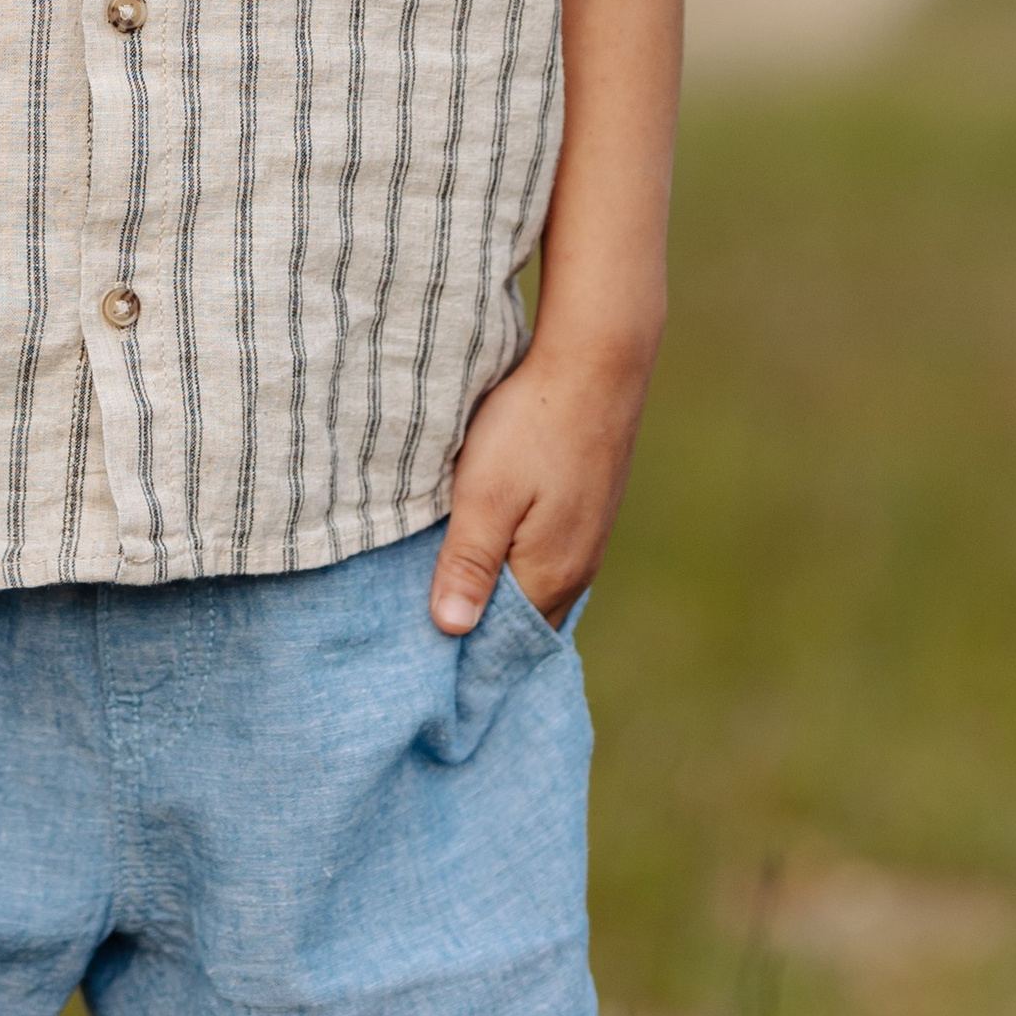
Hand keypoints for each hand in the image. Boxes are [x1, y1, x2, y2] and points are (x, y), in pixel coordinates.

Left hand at [428, 333, 654, 635]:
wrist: (596, 364)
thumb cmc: (533, 425)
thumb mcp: (486, 493)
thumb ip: (469, 563)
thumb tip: (451, 630)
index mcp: (549, 576)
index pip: (500, 644)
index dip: (461, 651)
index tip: (418, 651)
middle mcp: (575, 571)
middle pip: (518, 623)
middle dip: (476, 626)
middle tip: (421, 623)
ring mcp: (586, 543)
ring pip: (533, 590)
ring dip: (495, 593)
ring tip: (447, 585)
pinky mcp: (587, 514)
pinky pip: (545, 560)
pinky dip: (514, 566)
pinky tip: (488, 545)